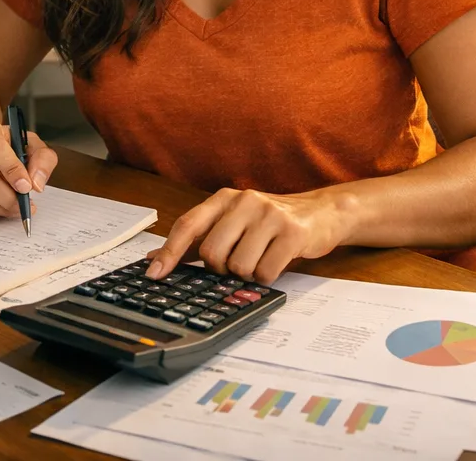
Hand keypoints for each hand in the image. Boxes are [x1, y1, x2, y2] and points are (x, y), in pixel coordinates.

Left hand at [145, 188, 350, 283]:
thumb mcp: (235, 222)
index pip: (189, 225)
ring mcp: (270, 215)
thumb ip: (199, 240)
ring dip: (248, 274)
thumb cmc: (271, 222)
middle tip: (237, 263)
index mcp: (226, 198)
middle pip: (212, 253)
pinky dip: (267, 277)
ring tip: (261, 258)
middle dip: (221, 269)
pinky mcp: (292, 233)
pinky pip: (265, 272)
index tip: (154, 274)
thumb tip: (155, 259)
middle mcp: (245, 201)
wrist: (322, 212)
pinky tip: (276, 261)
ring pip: (239, 267)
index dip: (169, 252)